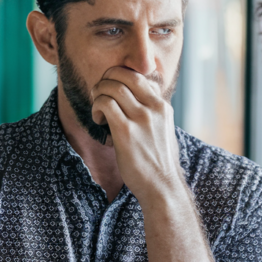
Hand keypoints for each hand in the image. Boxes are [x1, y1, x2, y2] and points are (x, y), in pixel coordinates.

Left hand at [90, 67, 182, 202]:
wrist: (162, 186)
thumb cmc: (160, 163)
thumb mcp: (165, 131)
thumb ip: (154, 114)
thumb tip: (141, 101)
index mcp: (163, 107)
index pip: (139, 76)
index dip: (120, 79)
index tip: (113, 93)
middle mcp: (154, 109)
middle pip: (124, 74)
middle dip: (106, 79)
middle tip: (100, 95)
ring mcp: (141, 119)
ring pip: (112, 86)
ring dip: (98, 93)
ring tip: (98, 110)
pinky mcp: (126, 132)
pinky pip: (105, 103)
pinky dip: (97, 107)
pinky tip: (98, 120)